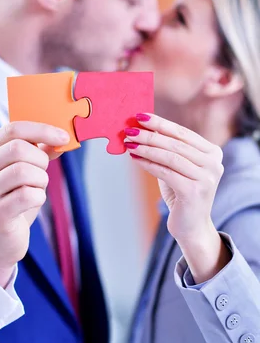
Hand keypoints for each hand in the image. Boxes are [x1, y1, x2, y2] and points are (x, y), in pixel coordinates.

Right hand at [0, 121, 68, 286]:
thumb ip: (38, 151)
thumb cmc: (12, 200)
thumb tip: (60, 137)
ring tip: (36, 189)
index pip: (12, 129)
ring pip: (24, 171)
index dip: (42, 130)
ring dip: (40, 179)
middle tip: (43, 172)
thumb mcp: (23, 171)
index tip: (64, 136)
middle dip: (41, 159)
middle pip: (18, 148)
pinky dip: (38, 197)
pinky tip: (31, 203)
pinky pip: (27, 195)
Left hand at [125, 114, 229, 282]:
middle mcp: (213, 164)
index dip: (160, 123)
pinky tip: (134, 158)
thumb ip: (166, 148)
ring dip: (146, 148)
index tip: (140, 116)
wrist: (191, 226)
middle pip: (175, 143)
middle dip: (149, 135)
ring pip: (170, 157)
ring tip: (129, 143)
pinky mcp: (194, 191)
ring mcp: (206, 178)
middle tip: (129, 130)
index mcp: (212, 152)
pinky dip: (148, 163)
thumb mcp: (176, 166)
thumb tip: (143, 127)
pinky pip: (166, 172)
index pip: (182, 133)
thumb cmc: (181, 193)